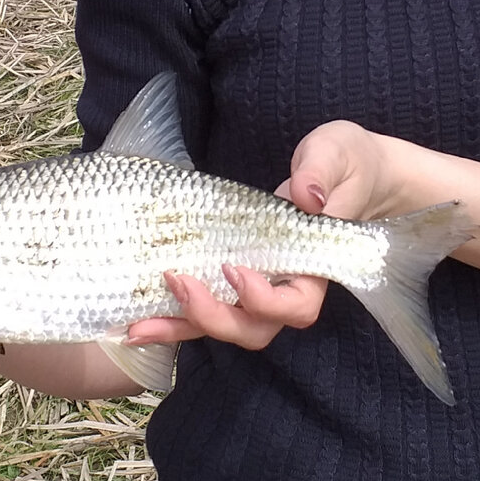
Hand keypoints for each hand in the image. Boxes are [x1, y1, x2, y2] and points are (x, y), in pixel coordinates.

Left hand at [127, 121, 396, 348]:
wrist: (341, 172)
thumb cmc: (345, 163)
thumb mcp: (338, 153)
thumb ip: (322, 171)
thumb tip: (306, 195)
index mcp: (314, 267)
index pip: (296, 306)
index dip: (264, 299)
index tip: (235, 268)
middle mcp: (282, 288)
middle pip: (251, 328)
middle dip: (212, 317)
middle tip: (177, 283)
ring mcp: (252, 288)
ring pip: (221, 325)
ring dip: (179, 327)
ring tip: (138, 325)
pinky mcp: (227, 278)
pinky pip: (201, 307)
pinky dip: (170, 316)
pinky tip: (134, 318)